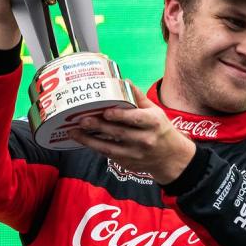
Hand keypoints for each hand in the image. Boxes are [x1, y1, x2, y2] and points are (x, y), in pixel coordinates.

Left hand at [68, 83, 196, 184]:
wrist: (170, 157)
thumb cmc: (160, 130)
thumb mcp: (155, 112)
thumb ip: (139, 98)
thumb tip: (124, 81)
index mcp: (153, 123)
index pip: (136, 119)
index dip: (120, 116)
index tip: (105, 112)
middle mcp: (145, 139)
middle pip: (119, 133)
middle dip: (99, 127)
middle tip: (82, 120)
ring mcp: (136, 154)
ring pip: (109, 148)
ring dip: (89, 141)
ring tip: (74, 132)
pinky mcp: (128, 164)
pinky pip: (109, 155)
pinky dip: (95, 148)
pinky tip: (83, 140)